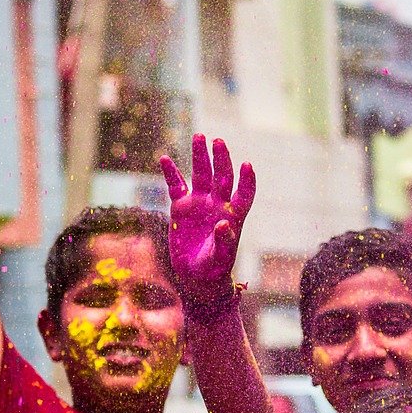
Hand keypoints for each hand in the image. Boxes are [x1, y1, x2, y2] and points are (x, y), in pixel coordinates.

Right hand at [160, 134, 255, 306]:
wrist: (196, 276)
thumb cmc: (214, 268)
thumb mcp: (221, 258)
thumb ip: (224, 241)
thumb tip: (224, 224)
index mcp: (233, 215)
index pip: (244, 193)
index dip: (247, 180)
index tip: (247, 165)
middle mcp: (218, 204)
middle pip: (222, 176)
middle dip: (221, 159)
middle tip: (218, 141)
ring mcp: (199, 203)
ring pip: (201, 174)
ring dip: (201, 156)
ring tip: (199, 137)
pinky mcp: (181, 207)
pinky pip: (176, 186)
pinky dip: (171, 173)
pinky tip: (164, 159)